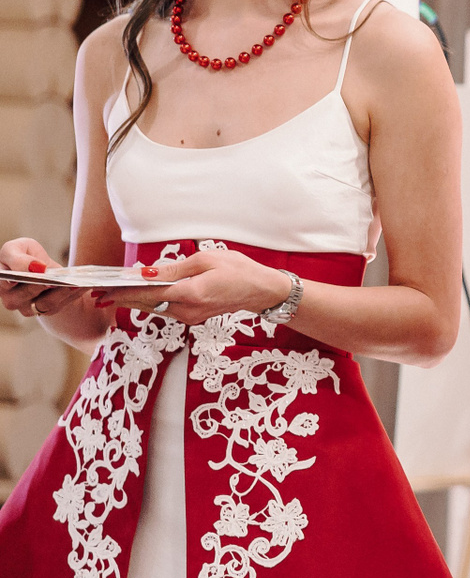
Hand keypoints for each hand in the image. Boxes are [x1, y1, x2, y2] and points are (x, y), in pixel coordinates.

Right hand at [0, 238, 83, 317]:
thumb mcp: (18, 248)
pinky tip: (82, 286)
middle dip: (40, 286)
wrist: (43, 267)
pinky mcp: (47, 310)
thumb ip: (18, 258)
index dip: (12, 281)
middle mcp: (11, 299)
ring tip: (74, 283)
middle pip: (25, 296)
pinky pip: (60, 306)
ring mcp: (28, 307)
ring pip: (45, 304)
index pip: (5, 284)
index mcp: (1, 281)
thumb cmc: (26, 254)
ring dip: (61, 293)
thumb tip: (35, 268)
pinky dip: (72, 295)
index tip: (24, 277)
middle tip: (54, 279)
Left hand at [105, 249, 291, 324]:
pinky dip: (151, 302)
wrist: (262, 291)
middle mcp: (189, 310)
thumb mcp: (207, 259)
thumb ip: (175, 268)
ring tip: (113, 293)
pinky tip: (141, 295)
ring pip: (155, 309)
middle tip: (99, 293)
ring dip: (135, 301)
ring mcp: (191, 317)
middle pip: (147, 304)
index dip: (123, 293)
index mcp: (191, 293)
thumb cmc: (239, 270)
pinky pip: (166, 310)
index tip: (103, 291)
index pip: (149, 293)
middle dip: (123, 298)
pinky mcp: (194, 318)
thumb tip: (147, 272)